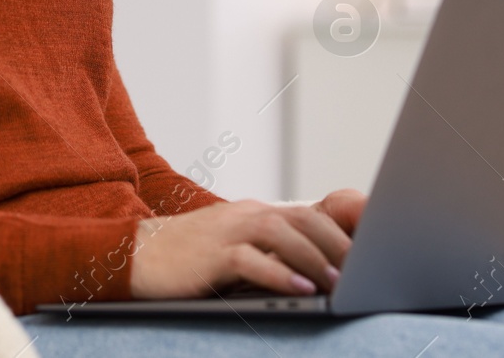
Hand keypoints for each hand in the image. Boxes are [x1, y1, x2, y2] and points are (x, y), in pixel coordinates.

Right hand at [128, 189, 364, 300]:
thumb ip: (268, 251)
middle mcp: (246, 214)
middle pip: (303, 219)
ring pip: (282, 234)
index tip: (366, 256)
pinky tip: (301, 289)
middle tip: (362, 270)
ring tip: (338, 281)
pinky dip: (281, 275)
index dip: (341, 233)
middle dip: (337, 244)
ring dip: (314, 258)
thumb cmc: (190, 257)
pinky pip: (252, 259)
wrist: (137, 253)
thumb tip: (310, 272)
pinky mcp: (212, 254)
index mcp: (254, 212)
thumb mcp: (235, 246)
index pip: (308, 214)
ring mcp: (228, 231)